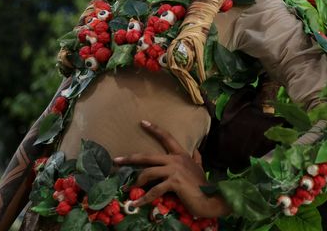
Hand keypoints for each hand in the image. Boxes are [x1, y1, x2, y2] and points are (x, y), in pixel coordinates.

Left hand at [113, 120, 230, 217]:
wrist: (210, 197)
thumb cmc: (202, 183)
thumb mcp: (199, 167)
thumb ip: (196, 157)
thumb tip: (196, 149)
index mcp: (181, 154)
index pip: (166, 137)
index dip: (154, 129)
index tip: (142, 122)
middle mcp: (176, 159)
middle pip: (148, 156)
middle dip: (130, 158)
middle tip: (116, 160)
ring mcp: (174, 170)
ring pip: (148, 172)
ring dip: (136, 182)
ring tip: (128, 189)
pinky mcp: (174, 182)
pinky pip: (154, 190)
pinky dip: (144, 198)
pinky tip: (136, 204)